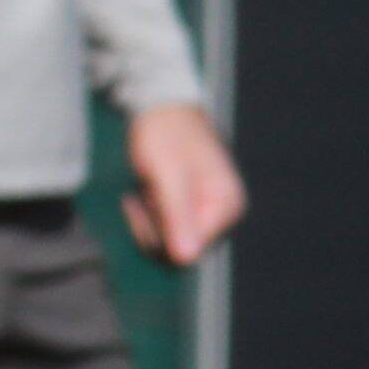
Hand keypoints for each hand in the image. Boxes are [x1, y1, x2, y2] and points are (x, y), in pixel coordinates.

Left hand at [123, 99, 244, 269]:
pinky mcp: (191, 209)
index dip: (159, 236)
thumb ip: (177, 216)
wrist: (160, 109)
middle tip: (142, 195)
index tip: (141, 206)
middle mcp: (223, 214)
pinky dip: (148, 215)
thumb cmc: (165, 136)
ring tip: (146, 189)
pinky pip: (166, 229)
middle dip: (151, 228)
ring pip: (169, 242)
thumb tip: (186, 259)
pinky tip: (144, 193)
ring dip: (147, 221)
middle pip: (179, 250)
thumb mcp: (167, 175)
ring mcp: (208, 212)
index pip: (190, 251)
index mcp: (227, 207)